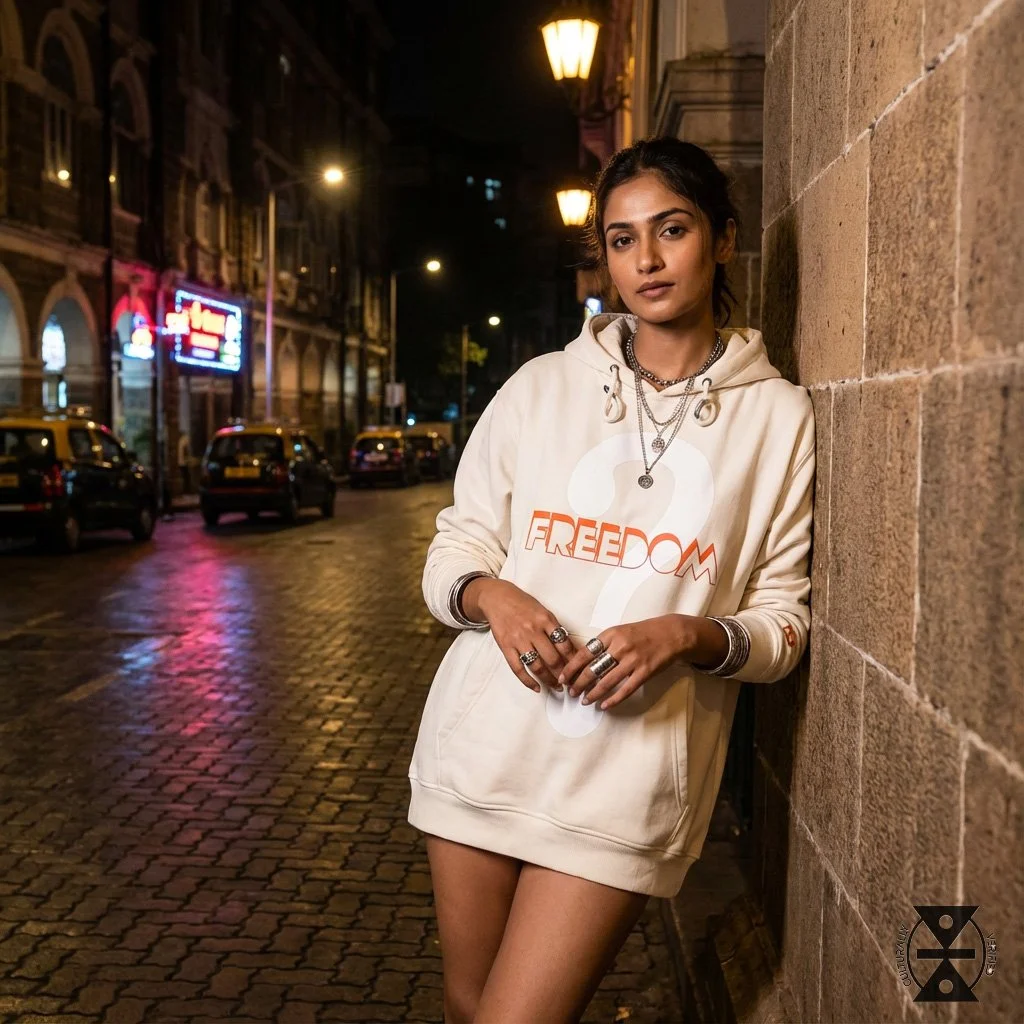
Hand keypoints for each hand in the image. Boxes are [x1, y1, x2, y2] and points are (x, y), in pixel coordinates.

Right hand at [465, 578, 576, 692]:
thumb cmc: (523, 604)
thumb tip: (570, 649)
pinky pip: (518, 669)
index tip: (578, 669)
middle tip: (569, 682)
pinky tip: (536, 687)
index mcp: (546, 619)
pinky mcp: (506, 647)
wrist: (497, 598)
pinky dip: (528, 681)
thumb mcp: (543, 611)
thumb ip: (554, 628)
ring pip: (537, 666)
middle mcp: (533, 630)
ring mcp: (518, 639)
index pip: (565, 645)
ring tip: (556, 687)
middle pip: (553, 658)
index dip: (573, 660)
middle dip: (563, 674)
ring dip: (549, 680)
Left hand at [558, 615, 695, 710]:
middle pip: (593, 669)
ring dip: (593, 693)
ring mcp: (633, 660)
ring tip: (585, 701)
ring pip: (607, 681)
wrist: (672, 633)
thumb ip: (604, 644)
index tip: (562, 677)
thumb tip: (583, 660)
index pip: (585, 653)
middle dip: (579, 683)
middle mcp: (620, 647)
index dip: (571, 667)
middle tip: (571, 692)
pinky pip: (626, 689)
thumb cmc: (643, 632)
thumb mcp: (620, 631)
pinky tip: (604, 705)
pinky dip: (613, 699)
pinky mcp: (645, 672)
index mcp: (611, 635)